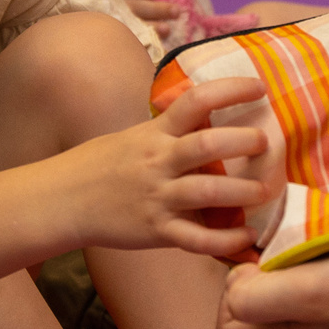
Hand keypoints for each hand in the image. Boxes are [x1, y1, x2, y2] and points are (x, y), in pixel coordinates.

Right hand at [65, 75, 271, 256]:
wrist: (62, 201)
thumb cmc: (100, 166)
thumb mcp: (134, 137)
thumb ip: (169, 132)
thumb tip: (208, 118)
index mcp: (155, 134)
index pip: (196, 100)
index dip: (231, 89)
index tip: (259, 87)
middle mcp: (158, 162)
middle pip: (207, 145)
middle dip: (243, 141)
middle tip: (266, 143)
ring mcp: (157, 198)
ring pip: (208, 192)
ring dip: (243, 191)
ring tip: (266, 190)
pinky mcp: (156, 231)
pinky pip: (197, 239)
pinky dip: (226, 241)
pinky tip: (248, 237)